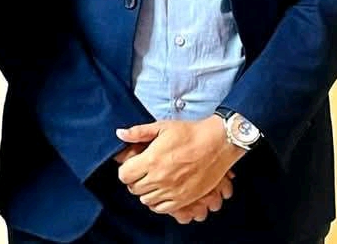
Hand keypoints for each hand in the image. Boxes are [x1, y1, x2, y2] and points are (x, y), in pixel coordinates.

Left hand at [116, 116, 244, 213]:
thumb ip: (138, 132)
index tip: (130, 165)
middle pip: (134, 188)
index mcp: (151, 160)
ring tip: (151, 181)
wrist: (216, 144)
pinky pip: (163, 209)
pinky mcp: (184, 199)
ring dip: (145, 192)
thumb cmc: (189, 133)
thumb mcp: (161, 127)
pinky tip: (161, 192)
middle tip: (141, 172)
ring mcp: (172, 190)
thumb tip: (120, 133)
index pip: (124, 175)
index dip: (124, 170)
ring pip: (146, 200)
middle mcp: (159, 178)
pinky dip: (158, 203)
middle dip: (134, 180)